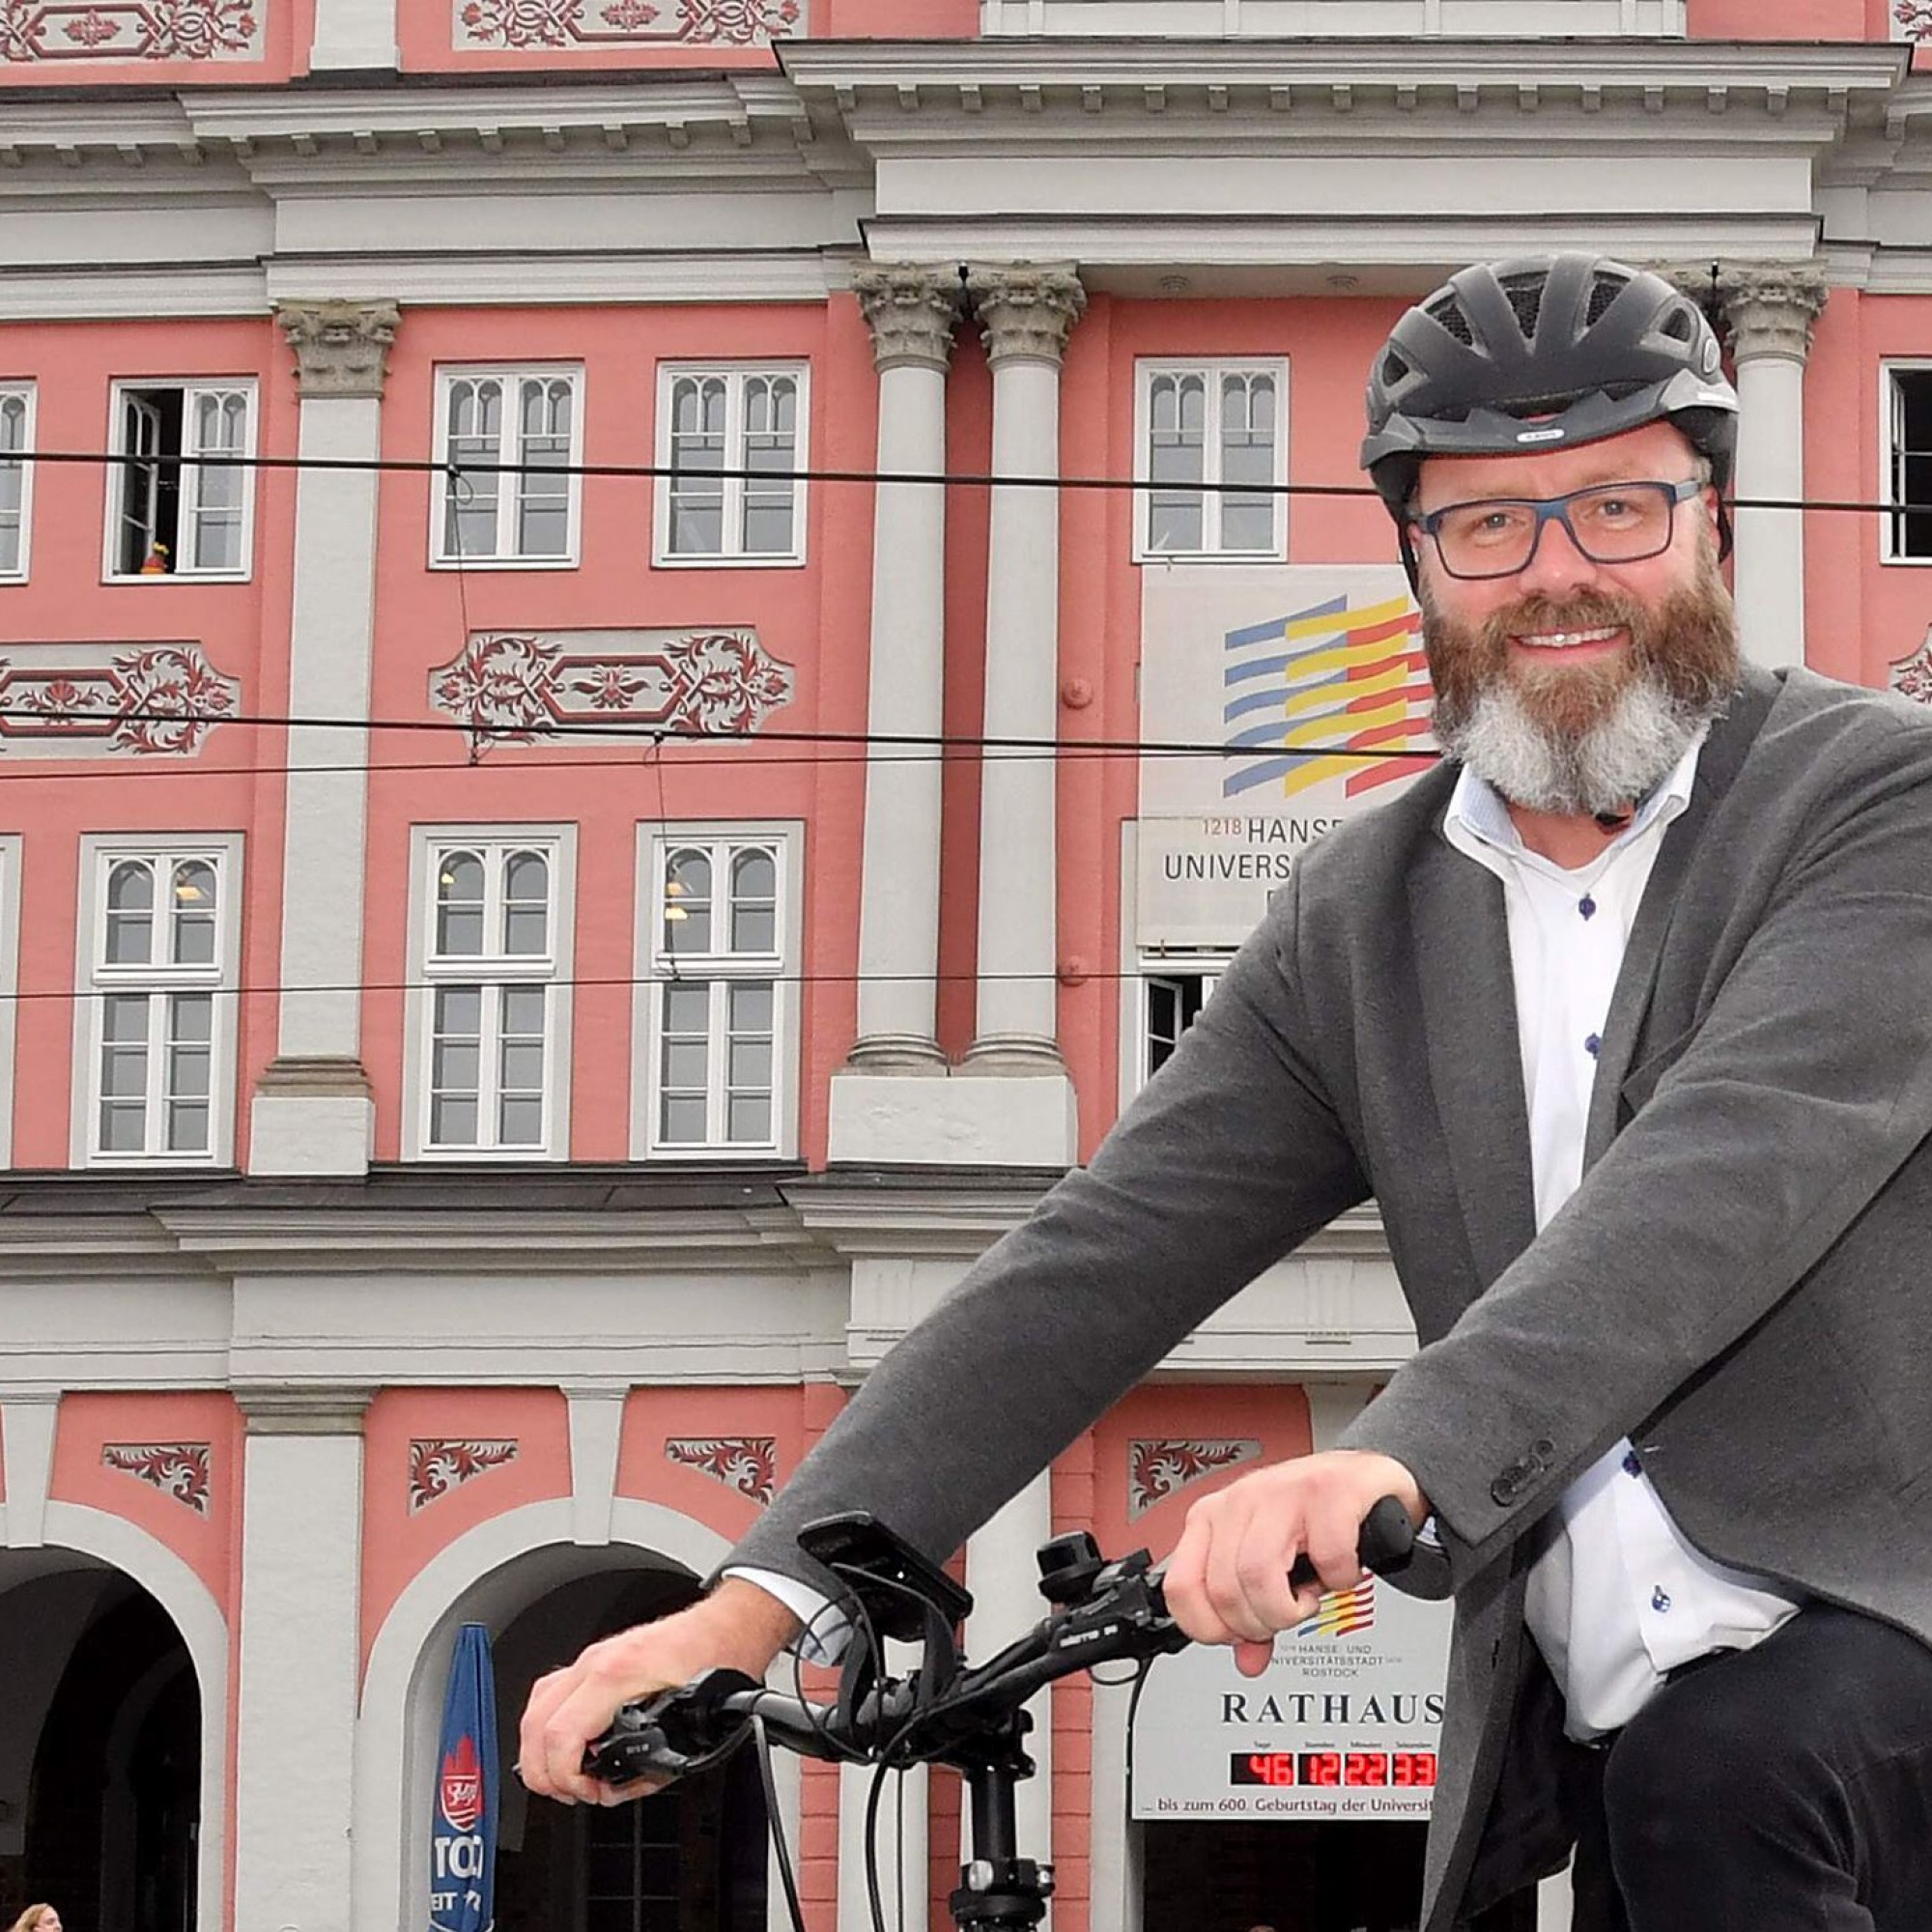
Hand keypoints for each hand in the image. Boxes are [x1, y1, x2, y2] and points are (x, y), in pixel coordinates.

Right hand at [518, 1578, 800, 1805]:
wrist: (726, 1626)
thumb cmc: (716, 1661)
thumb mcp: (693, 1727)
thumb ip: (653, 1764)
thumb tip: (620, 1788)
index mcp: (617, 1675)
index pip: (560, 1734)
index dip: (564, 1777)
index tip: (585, 1793)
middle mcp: (597, 1661)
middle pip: (536, 1723)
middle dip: (545, 1772)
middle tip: (572, 1793)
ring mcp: (593, 1655)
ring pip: (537, 1706)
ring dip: (541, 1750)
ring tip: (565, 1777)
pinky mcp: (596, 1657)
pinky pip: (552, 1692)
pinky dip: (549, 1725)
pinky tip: (566, 1746)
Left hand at [1161, 1450, 1426, 1679]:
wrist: (1363, 1476)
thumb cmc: (1312, 1515)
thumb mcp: (1271, 1561)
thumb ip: (1252, 1609)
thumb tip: (1247, 1661)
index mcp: (1212, 1517)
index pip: (1181, 1587)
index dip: (1210, 1628)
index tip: (1240, 1635)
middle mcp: (1240, 1500)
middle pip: (1224, 1590)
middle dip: (1260, 1623)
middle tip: (1285, 1614)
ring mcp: (1283, 1491)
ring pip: (1259, 1575)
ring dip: (1291, 1607)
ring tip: (1308, 1597)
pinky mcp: (1330, 1491)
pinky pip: (1326, 1557)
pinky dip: (1339, 1579)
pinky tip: (1341, 1571)